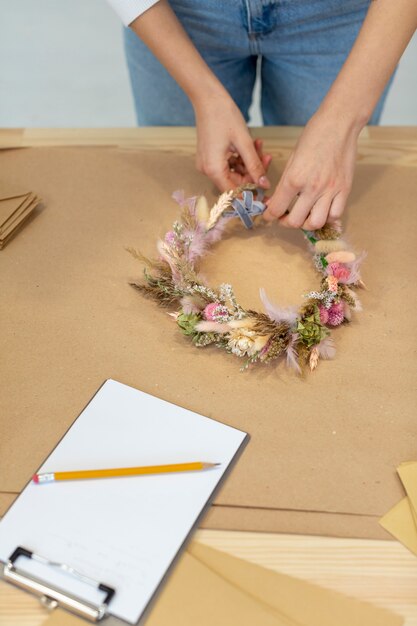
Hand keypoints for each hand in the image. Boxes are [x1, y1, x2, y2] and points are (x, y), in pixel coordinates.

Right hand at [194, 93, 271, 191]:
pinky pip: (229, 163)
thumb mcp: (244, 143)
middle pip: (235, 182)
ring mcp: (208, 163)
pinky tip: (250, 144)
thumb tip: (264, 184)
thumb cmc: (224, 116)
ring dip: (248, 162)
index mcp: (213, 169)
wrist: (208, 98)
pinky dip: (241, 157)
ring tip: (258, 145)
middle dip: (252, 171)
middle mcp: (207, 170)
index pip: (234, 192)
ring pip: (234, 172)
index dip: (250, 191)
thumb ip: (255, 166)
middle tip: (266, 157)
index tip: (265, 187)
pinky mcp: (210, 157)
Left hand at [263, 110, 361, 229]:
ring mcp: (331, 190)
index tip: (268, 215)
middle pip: (296, 222)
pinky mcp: (345, 189)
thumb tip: (275, 202)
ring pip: (316, 223)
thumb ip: (284, 183)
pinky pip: (335, 214)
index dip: (269, 216)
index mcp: (294, 178)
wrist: (340, 124)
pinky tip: (321, 209)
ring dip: (307, 223)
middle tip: (285, 217)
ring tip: (304, 215)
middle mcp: (312, 188)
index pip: (277, 209)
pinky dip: (326, 217)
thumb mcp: (292, 159)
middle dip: (286, 222)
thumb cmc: (313, 137)